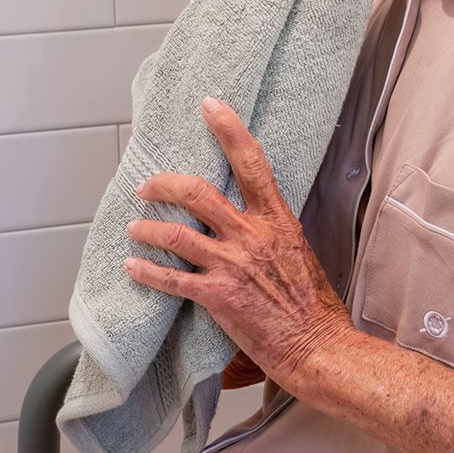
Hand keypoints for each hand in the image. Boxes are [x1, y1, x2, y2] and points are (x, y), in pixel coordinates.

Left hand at [124, 98, 351, 394]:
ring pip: (175, 234)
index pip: (251, 162)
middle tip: (147, 187)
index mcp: (277, 220)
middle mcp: (252, 236)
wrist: (320, 347)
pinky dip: (146, 271)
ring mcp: (233, 266)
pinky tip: (133, 267)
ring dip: (147, 229)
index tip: (210, 106)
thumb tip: (251, 218)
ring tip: (135, 229)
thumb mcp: (299, 252)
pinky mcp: (218, 297)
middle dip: (163, 184)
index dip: (228, 128)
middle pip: (196, 192)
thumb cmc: (313, 306)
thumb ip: (272, 230)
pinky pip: (170, 279)